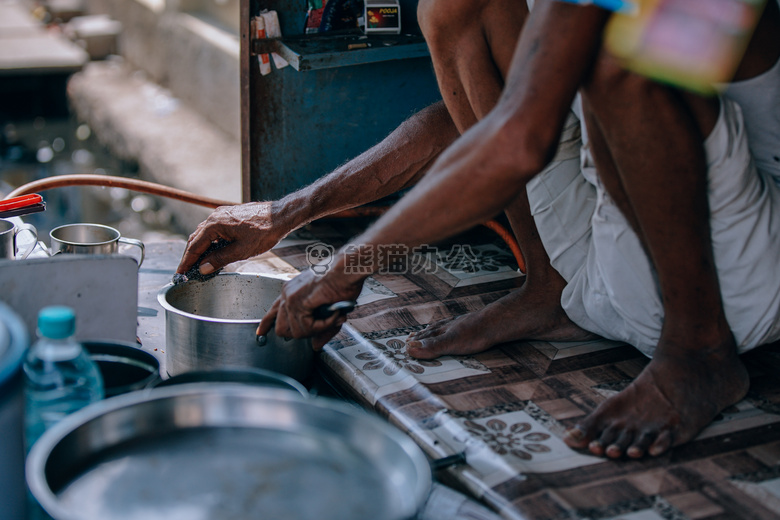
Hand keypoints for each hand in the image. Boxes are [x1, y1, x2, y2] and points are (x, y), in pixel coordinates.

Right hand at [176, 202, 290, 274]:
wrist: (280, 216)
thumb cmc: (264, 232)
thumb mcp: (241, 251)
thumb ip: (220, 259)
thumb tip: (203, 268)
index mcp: (214, 224)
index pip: (194, 245)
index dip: (187, 261)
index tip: (181, 272)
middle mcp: (215, 217)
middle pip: (196, 239)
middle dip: (191, 256)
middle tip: (187, 271)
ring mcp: (222, 214)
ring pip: (205, 234)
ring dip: (201, 249)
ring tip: (199, 264)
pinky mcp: (230, 216)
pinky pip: (214, 230)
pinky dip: (210, 242)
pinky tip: (213, 252)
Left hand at [257, 268, 363, 349]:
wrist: (349, 268)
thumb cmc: (342, 281)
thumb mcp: (329, 309)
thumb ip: (320, 329)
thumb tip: (315, 346)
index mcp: (292, 291)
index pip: (273, 311)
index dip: (266, 324)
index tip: (261, 333)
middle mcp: (287, 293)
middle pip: (282, 329)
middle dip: (302, 333)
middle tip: (321, 326)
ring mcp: (291, 297)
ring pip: (296, 332)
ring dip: (318, 329)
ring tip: (333, 316)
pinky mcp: (299, 302)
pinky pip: (307, 328)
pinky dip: (324, 326)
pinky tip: (333, 315)